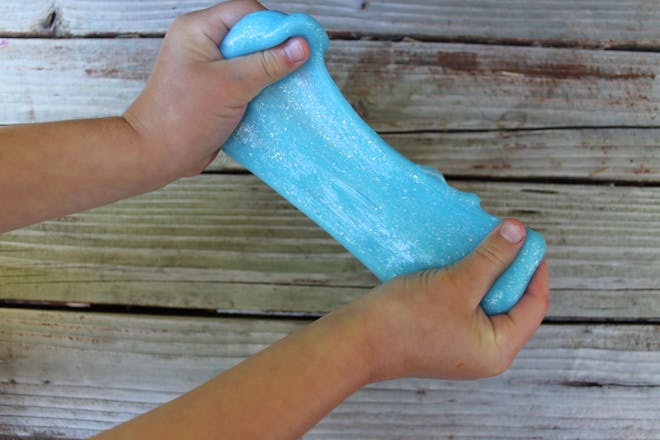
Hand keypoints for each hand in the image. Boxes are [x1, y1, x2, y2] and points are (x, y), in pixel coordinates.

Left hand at [123, 0, 309, 179]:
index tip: (300, 45)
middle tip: (298, 66)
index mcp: (198, 29)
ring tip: (289, 85)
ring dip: (270, 72)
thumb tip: (301, 46)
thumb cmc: (183, 116)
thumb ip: (268, 64)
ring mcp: (208, 68)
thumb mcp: (231, 85)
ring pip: (250, 60)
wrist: (157, 155)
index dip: (275, 26)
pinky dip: (261, 89)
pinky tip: (275, 99)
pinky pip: (245, 81)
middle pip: (251, 35)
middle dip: (275, 50)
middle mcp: (203, 43)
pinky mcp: (215, 90)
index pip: (246, 12)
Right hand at [348, 218, 549, 381]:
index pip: (534, 305)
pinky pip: (463, 305)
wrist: (356, 341)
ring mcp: (460, 345)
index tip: (528, 239)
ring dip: (483, 272)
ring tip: (478, 245)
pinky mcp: (440, 335)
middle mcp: (484, 352)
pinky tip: (455, 261)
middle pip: (511, 303)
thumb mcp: (456, 283)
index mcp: (498, 349)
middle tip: (501, 237)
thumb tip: (519, 231)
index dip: (535, 269)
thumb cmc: (407, 319)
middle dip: (507, 268)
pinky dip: (463, 282)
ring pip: (484, 302)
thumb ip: (492, 257)